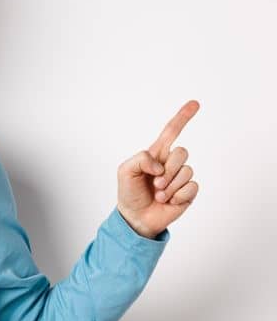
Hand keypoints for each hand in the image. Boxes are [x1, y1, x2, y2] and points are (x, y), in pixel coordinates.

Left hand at [117, 100, 200, 238]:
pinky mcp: (188, 192)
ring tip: (158, 194)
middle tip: (154, 184)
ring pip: (187, 171)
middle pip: (182, 152)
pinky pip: (192, 187)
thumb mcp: (125, 172)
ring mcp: (181, 177)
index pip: (171, 132)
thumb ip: (140, 159)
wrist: (135, 217)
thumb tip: (160, 164)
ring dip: (169, 186)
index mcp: (156, 154)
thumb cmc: (129, 192)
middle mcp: (171, 163)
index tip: (195, 103)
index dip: (183, 117)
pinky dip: (177, 195)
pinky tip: (168, 201)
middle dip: (168, 170)